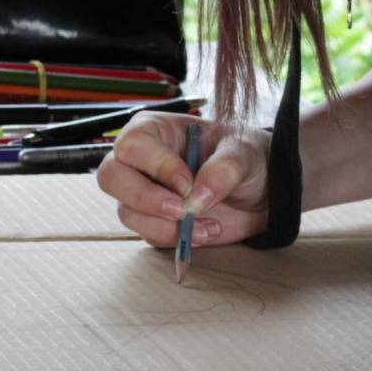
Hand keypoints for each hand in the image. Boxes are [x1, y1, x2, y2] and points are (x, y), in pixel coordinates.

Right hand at [95, 110, 270, 249]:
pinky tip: (205, 232)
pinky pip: (147, 234)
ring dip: (166, 226)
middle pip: (111, 177)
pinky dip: (175, 240)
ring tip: (208, 226)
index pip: (134, 144)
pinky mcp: (153, 220)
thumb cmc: (246, 158)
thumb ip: (224, 168)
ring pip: (127, 212)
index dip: (155, 165)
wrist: (260, 191)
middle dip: (145, 199)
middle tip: (182, 211)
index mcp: (156, 130)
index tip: (188, 184)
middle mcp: (142, 160)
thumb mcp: (244, 153)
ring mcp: (144, 191)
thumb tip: (197, 196)